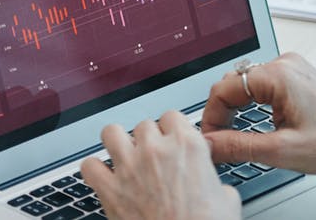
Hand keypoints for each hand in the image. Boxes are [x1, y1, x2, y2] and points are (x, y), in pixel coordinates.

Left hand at [83, 111, 240, 219]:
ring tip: (124, 155)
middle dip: (148, 139)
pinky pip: (89, 166)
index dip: (173, 129)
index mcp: (187, 146)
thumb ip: (215, 181)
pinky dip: (94, 170)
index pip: (172, 116)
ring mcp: (129, 168)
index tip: (173, 140)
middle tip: (153, 156)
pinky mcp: (109, 191)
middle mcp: (155, 150)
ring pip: (111, 132)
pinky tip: (104, 176)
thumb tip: (215, 186)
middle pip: (144, 125)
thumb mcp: (227, 198)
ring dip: (117, 142)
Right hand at [201, 53, 315, 175]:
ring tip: (241, 138)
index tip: (210, 139)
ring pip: (248, 86)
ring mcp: (294, 69)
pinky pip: (264, 87)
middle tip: (222, 143)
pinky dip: (256, 107)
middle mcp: (285, 64)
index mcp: (279, 74)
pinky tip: (263, 127)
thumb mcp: (281, 150)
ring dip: (239, 111)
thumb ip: (238, 146)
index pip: (223, 88)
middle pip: (234, 84)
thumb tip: (209, 144)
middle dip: (223, 114)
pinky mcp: (300, 78)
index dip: (211, 116)